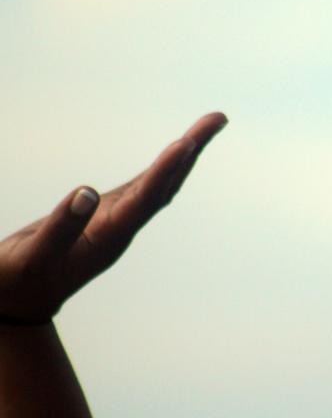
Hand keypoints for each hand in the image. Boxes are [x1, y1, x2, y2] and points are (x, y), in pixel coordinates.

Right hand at [0, 112, 227, 323]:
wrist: (16, 305)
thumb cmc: (18, 282)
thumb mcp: (34, 258)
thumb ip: (60, 228)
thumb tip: (86, 192)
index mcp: (108, 237)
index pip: (146, 199)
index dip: (165, 171)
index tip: (186, 142)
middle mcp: (122, 227)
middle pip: (167, 185)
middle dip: (191, 151)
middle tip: (218, 118)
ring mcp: (118, 221)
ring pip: (160, 184)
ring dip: (184, 155)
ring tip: (209, 125)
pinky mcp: (106, 216)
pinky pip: (145, 186)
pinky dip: (163, 166)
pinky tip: (177, 152)